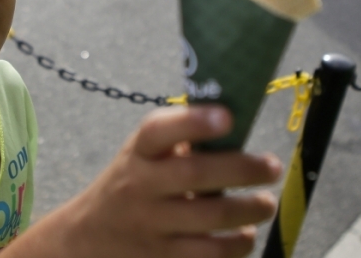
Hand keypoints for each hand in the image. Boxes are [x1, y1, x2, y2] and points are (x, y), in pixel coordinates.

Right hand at [19, 106, 281, 257]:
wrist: (88, 237)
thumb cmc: (133, 183)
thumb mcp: (144, 154)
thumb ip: (181, 139)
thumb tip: (239, 118)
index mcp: (139, 152)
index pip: (159, 130)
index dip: (194, 122)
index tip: (228, 117)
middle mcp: (141, 185)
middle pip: (196, 174)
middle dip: (243, 169)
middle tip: (272, 166)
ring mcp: (151, 224)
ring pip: (211, 217)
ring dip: (249, 209)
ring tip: (266, 203)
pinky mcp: (163, 257)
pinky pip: (209, 254)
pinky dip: (237, 245)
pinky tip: (246, 235)